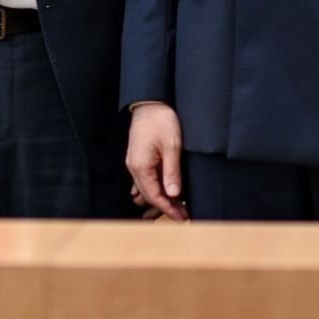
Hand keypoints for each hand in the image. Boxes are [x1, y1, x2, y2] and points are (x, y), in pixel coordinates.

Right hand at [125, 102, 187, 221]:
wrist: (150, 101)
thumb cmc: (161, 119)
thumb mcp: (172, 146)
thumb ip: (172, 172)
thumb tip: (174, 195)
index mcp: (140, 166)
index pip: (154, 196)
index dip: (169, 209)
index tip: (183, 218)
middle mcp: (134, 167)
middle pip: (148, 196)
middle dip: (165, 207)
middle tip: (183, 215)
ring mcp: (135, 162)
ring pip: (145, 189)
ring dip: (159, 200)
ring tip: (175, 208)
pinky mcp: (139, 158)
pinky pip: (144, 180)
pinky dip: (153, 190)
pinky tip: (162, 195)